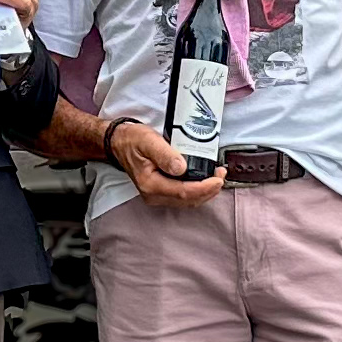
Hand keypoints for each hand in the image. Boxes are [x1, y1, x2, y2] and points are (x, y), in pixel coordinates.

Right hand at [108, 118, 226, 208]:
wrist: (119, 143)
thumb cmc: (133, 140)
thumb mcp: (148, 141)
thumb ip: (165, 154)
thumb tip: (181, 167)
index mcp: (150, 184)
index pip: (183, 192)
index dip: (204, 188)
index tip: (218, 178)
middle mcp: (153, 195)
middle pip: (188, 200)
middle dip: (209, 190)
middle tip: (221, 175)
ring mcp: (157, 196)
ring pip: (188, 201)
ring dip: (205, 191)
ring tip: (217, 176)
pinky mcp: (162, 192)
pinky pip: (184, 197)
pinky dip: (198, 190)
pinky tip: (205, 180)